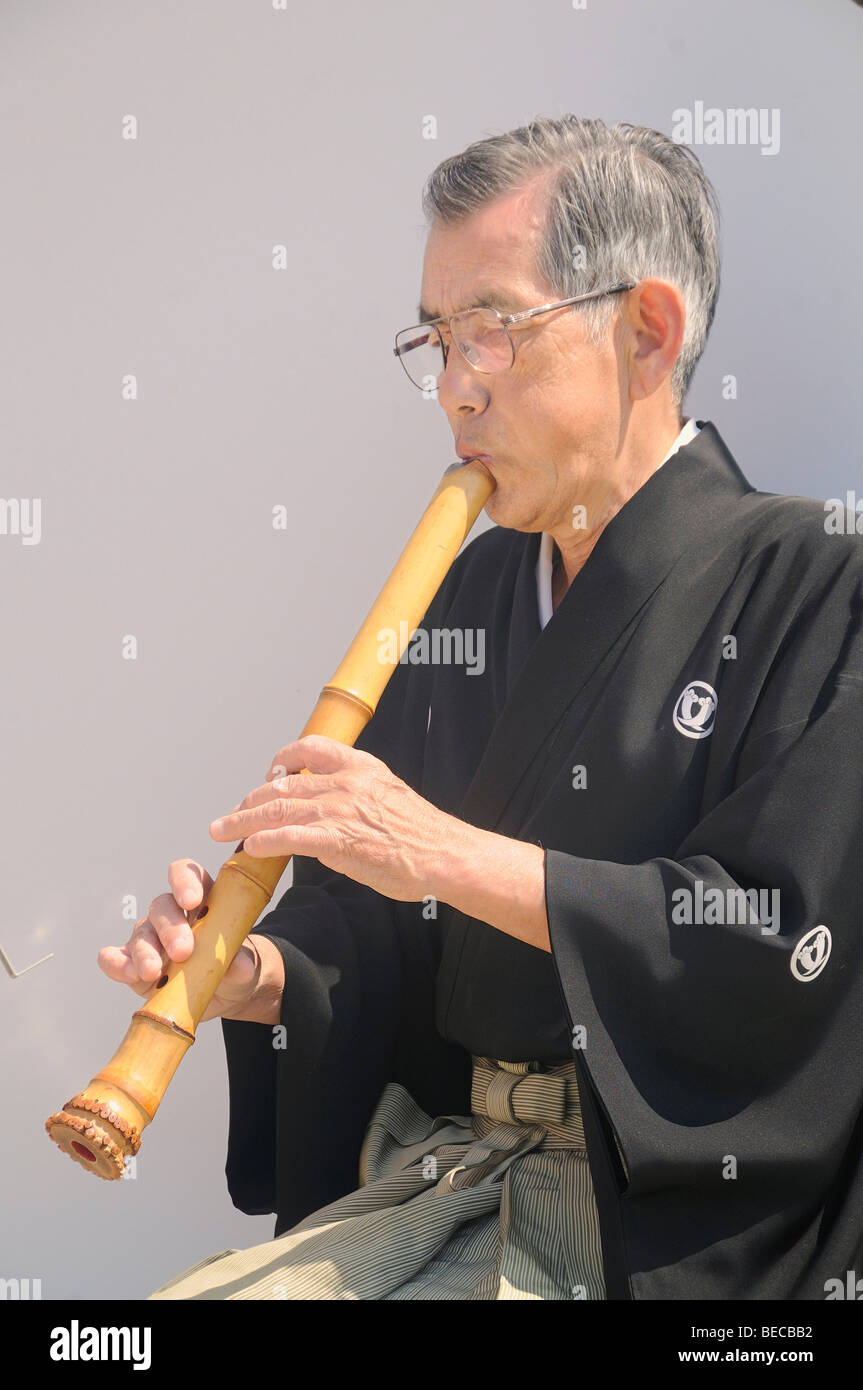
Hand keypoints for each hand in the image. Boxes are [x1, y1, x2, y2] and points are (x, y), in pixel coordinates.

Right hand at [97, 859, 262, 1021]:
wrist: (223, 996)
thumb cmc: (233, 969)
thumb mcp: (244, 967)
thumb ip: (242, 963)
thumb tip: (239, 966)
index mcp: (203, 902)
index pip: (189, 876)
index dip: (186, 882)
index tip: (192, 901)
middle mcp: (172, 915)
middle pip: (163, 906)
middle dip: (170, 928)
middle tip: (182, 951)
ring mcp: (150, 938)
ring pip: (141, 932)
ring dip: (145, 951)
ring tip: (153, 972)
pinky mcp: (133, 964)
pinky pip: (115, 957)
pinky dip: (117, 963)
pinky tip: (128, 973)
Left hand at [209, 734, 458, 902]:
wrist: (444, 853)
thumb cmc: (421, 832)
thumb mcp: (388, 794)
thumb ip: (358, 792)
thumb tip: (333, 803)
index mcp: (360, 766)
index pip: (310, 747)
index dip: (283, 759)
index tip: (270, 774)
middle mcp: (345, 782)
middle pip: (283, 784)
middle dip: (251, 799)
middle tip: (231, 814)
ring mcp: (339, 810)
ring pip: (277, 809)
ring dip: (243, 820)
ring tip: (222, 830)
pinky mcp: (337, 840)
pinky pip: (288, 837)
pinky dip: (263, 841)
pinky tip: (249, 847)